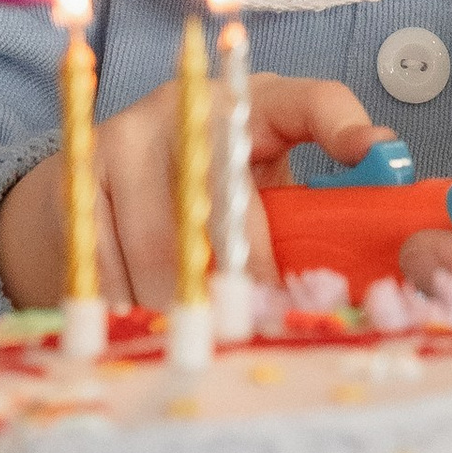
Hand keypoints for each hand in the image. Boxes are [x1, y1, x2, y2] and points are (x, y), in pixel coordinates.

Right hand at [0, 72, 385, 309]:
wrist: (100, 177)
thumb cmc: (206, 193)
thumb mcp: (260, 188)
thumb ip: (308, 218)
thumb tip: (369, 265)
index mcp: (251, 103)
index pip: (307, 100)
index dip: (341, 122)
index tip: (373, 153)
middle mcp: (189, 107)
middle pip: (227, 197)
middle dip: (245, 277)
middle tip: (260, 331)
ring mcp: (127, 137)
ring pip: (164, 244)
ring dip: (186, 309)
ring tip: (207, 352)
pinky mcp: (78, 177)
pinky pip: (108, 263)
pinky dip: (132, 310)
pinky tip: (147, 337)